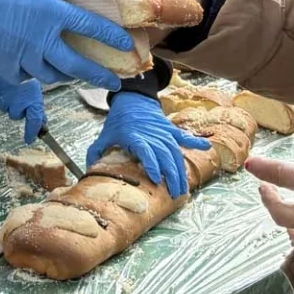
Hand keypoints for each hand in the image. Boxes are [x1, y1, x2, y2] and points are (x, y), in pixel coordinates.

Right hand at [0, 0, 131, 89]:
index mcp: (46, 10)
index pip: (88, 28)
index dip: (111, 37)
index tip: (126, 44)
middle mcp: (34, 37)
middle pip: (74, 66)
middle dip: (98, 76)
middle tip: (114, 82)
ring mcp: (14, 51)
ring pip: (48, 74)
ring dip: (65, 75)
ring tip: (75, 73)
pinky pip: (22, 75)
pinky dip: (33, 74)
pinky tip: (37, 67)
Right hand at [0, 63, 45, 143]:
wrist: (10, 51)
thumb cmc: (27, 70)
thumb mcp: (36, 88)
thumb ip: (37, 107)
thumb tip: (43, 122)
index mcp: (31, 100)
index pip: (33, 121)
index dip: (32, 132)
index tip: (30, 139)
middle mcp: (16, 102)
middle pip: (16, 115)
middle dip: (19, 110)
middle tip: (22, 97)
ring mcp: (3, 97)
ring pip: (6, 107)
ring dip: (10, 102)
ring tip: (13, 88)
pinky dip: (2, 94)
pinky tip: (5, 85)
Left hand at [87, 91, 209, 195]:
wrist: (131, 99)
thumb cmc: (117, 121)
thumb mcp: (104, 135)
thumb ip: (96, 152)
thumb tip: (87, 170)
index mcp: (134, 136)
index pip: (145, 150)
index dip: (151, 164)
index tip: (156, 179)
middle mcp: (151, 134)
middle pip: (164, 155)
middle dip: (171, 176)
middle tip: (174, 195)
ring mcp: (162, 131)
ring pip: (175, 151)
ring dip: (180, 170)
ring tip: (183, 189)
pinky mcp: (170, 129)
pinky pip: (184, 136)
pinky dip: (195, 142)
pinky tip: (207, 148)